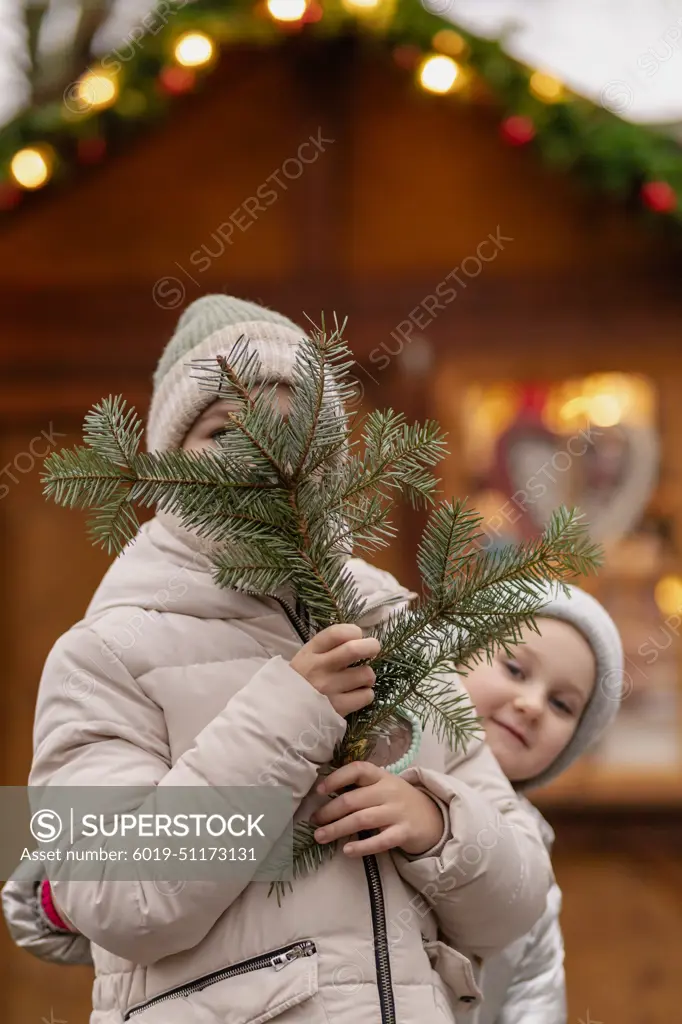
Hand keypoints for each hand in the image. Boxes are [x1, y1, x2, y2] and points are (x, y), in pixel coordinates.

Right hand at [290, 624, 379, 717]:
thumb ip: (327, 647)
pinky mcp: (337, 708)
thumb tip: (359, 639)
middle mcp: (320, 668)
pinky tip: (357, 695)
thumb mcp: (306, 658)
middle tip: (373, 650)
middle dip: (371, 646)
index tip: (357, 636)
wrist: (284, 713)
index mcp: (310, 652)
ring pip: (365, 675)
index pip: (336, 633)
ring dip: (368, 676)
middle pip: (354, 650)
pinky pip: (365, 696)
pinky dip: (366, 694)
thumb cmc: (300, 681)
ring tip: (360, 680)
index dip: (353, 631)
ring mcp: (329, 689)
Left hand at [310, 761, 444, 856]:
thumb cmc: (399, 801)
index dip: (336, 777)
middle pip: (353, 800)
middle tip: (313, 821)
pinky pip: (381, 840)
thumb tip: (326, 795)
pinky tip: (347, 851)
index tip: (319, 790)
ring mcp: (397, 812)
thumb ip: (361, 788)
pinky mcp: (404, 833)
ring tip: (320, 836)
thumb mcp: (383, 787)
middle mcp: (388, 791)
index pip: (357, 769)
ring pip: (362, 820)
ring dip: (337, 828)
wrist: (433, 818)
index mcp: (381, 776)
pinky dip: (362, 846)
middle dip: (329, 811)